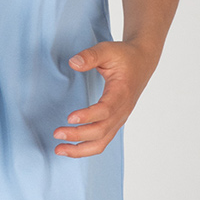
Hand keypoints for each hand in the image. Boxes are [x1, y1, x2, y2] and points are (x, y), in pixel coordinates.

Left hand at [53, 41, 158, 157]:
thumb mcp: (108, 50)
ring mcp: (120, 118)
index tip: (70, 118)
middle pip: (102, 131)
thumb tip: (73, 63)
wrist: (142, 62)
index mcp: (121, 92)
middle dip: (78, 135)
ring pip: (102, 141)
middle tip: (56, 133)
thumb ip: (90, 55)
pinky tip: (70, 147)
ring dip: (81, 149)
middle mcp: (122, 110)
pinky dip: (86, 147)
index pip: (106, 110)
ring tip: (59, 149)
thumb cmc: (124, 56)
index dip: (88, 116)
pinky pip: (102, 140)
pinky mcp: (115, 121)